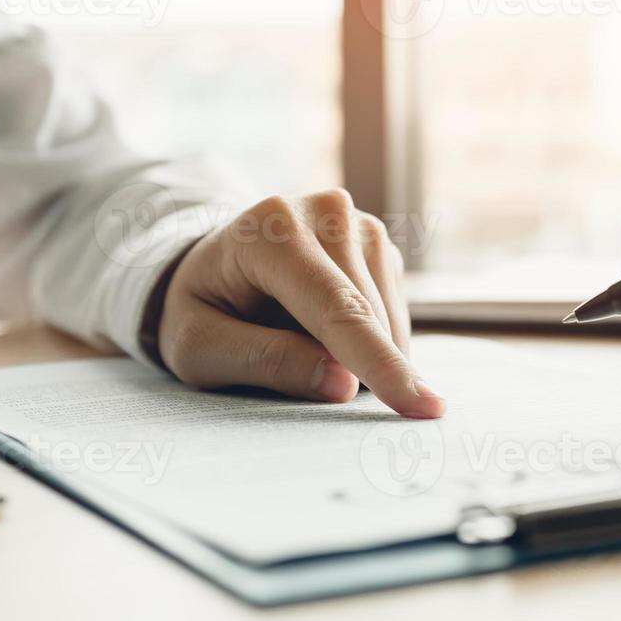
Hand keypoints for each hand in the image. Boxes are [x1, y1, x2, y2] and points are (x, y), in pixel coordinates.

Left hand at [155, 190, 445, 418]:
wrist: (212, 264)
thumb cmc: (202, 309)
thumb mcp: (200, 348)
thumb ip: (264, 363)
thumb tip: (343, 384)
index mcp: (271, 231)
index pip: (336, 308)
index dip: (377, 362)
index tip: (420, 407)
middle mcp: (325, 212)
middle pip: (369, 315)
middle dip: (357, 369)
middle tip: (304, 380)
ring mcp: (358, 222)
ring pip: (390, 318)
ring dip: (362, 356)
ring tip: (300, 342)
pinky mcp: (378, 242)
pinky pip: (396, 313)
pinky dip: (372, 341)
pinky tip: (327, 332)